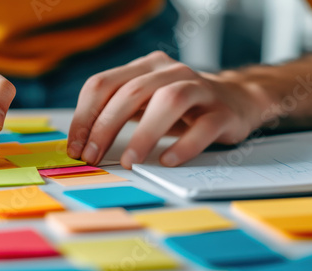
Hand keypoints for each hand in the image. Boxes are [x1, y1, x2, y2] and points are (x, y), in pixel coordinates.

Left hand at [68, 51, 264, 168]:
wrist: (235, 100)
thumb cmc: (179, 107)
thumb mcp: (144, 102)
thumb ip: (115, 113)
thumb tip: (80, 143)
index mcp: (144, 67)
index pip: (102, 84)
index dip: (84, 116)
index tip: (76, 147)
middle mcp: (170, 71)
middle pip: (130, 92)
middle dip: (105, 128)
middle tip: (93, 157)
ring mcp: (199, 88)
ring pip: (168, 101)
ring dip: (143, 134)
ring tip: (130, 161)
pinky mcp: (223, 112)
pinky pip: (203, 127)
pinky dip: (184, 145)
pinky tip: (167, 160)